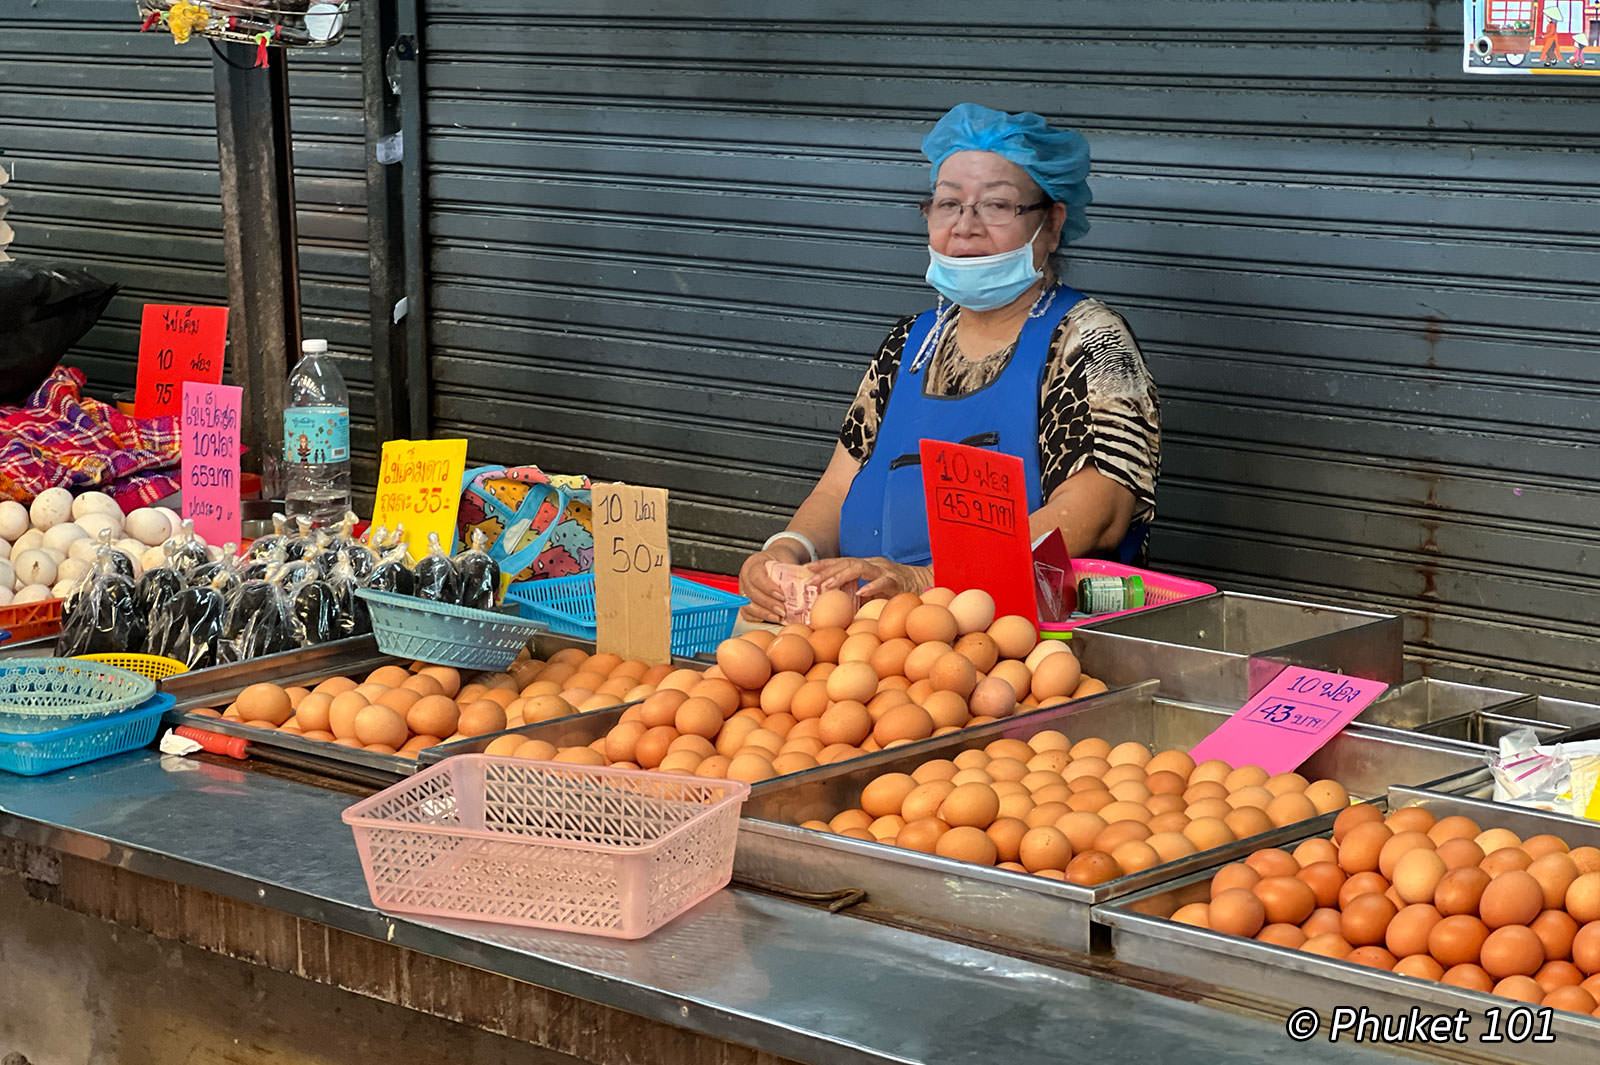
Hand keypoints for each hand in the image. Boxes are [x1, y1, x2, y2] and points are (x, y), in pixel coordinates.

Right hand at [737, 545, 802, 622]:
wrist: (777, 560)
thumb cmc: (781, 560)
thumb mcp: (788, 561)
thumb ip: (794, 571)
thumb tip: (810, 584)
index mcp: (754, 563)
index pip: (756, 577)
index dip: (768, 588)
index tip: (782, 596)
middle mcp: (745, 576)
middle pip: (751, 593)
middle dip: (768, 604)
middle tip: (782, 610)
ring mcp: (743, 589)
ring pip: (747, 605)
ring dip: (763, 613)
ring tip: (778, 617)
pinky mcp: (744, 600)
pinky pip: (746, 612)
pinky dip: (758, 617)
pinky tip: (770, 618)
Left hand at [806, 556, 931, 600]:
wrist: (927, 583)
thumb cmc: (898, 589)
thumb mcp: (874, 590)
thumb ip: (858, 595)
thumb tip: (835, 609)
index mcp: (867, 565)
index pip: (842, 561)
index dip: (824, 564)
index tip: (807, 569)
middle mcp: (874, 564)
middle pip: (846, 562)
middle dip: (826, 571)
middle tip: (811, 581)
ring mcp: (885, 570)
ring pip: (860, 568)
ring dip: (841, 576)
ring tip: (828, 586)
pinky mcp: (897, 581)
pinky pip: (883, 582)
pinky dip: (872, 587)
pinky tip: (861, 592)